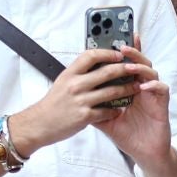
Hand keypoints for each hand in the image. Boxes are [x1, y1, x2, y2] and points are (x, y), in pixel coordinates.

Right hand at [10, 49, 143, 155]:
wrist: (40, 124)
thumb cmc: (53, 103)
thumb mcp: (63, 81)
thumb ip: (79, 73)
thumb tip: (97, 62)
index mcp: (70, 73)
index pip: (91, 55)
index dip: (107, 53)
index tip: (119, 53)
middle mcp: (75, 85)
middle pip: (106, 72)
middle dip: (125, 69)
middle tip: (135, 68)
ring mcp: (81, 101)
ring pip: (111, 91)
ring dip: (127, 89)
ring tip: (136, 87)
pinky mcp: (85, 116)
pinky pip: (107, 111)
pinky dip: (115, 110)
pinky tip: (120, 109)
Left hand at [97, 37, 171, 164]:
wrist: (143, 152)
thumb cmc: (127, 135)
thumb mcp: (105, 120)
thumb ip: (94, 107)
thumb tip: (75, 98)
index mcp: (129, 87)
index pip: (125, 65)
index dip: (122, 52)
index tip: (113, 41)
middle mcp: (141, 87)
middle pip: (139, 62)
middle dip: (133, 52)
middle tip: (122, 47)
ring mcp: (152, 94)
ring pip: (151, 72)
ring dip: (140, 66)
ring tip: (129, 66)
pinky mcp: (162, 104)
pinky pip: (162, 89)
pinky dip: (153, 85)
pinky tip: (143, 87)